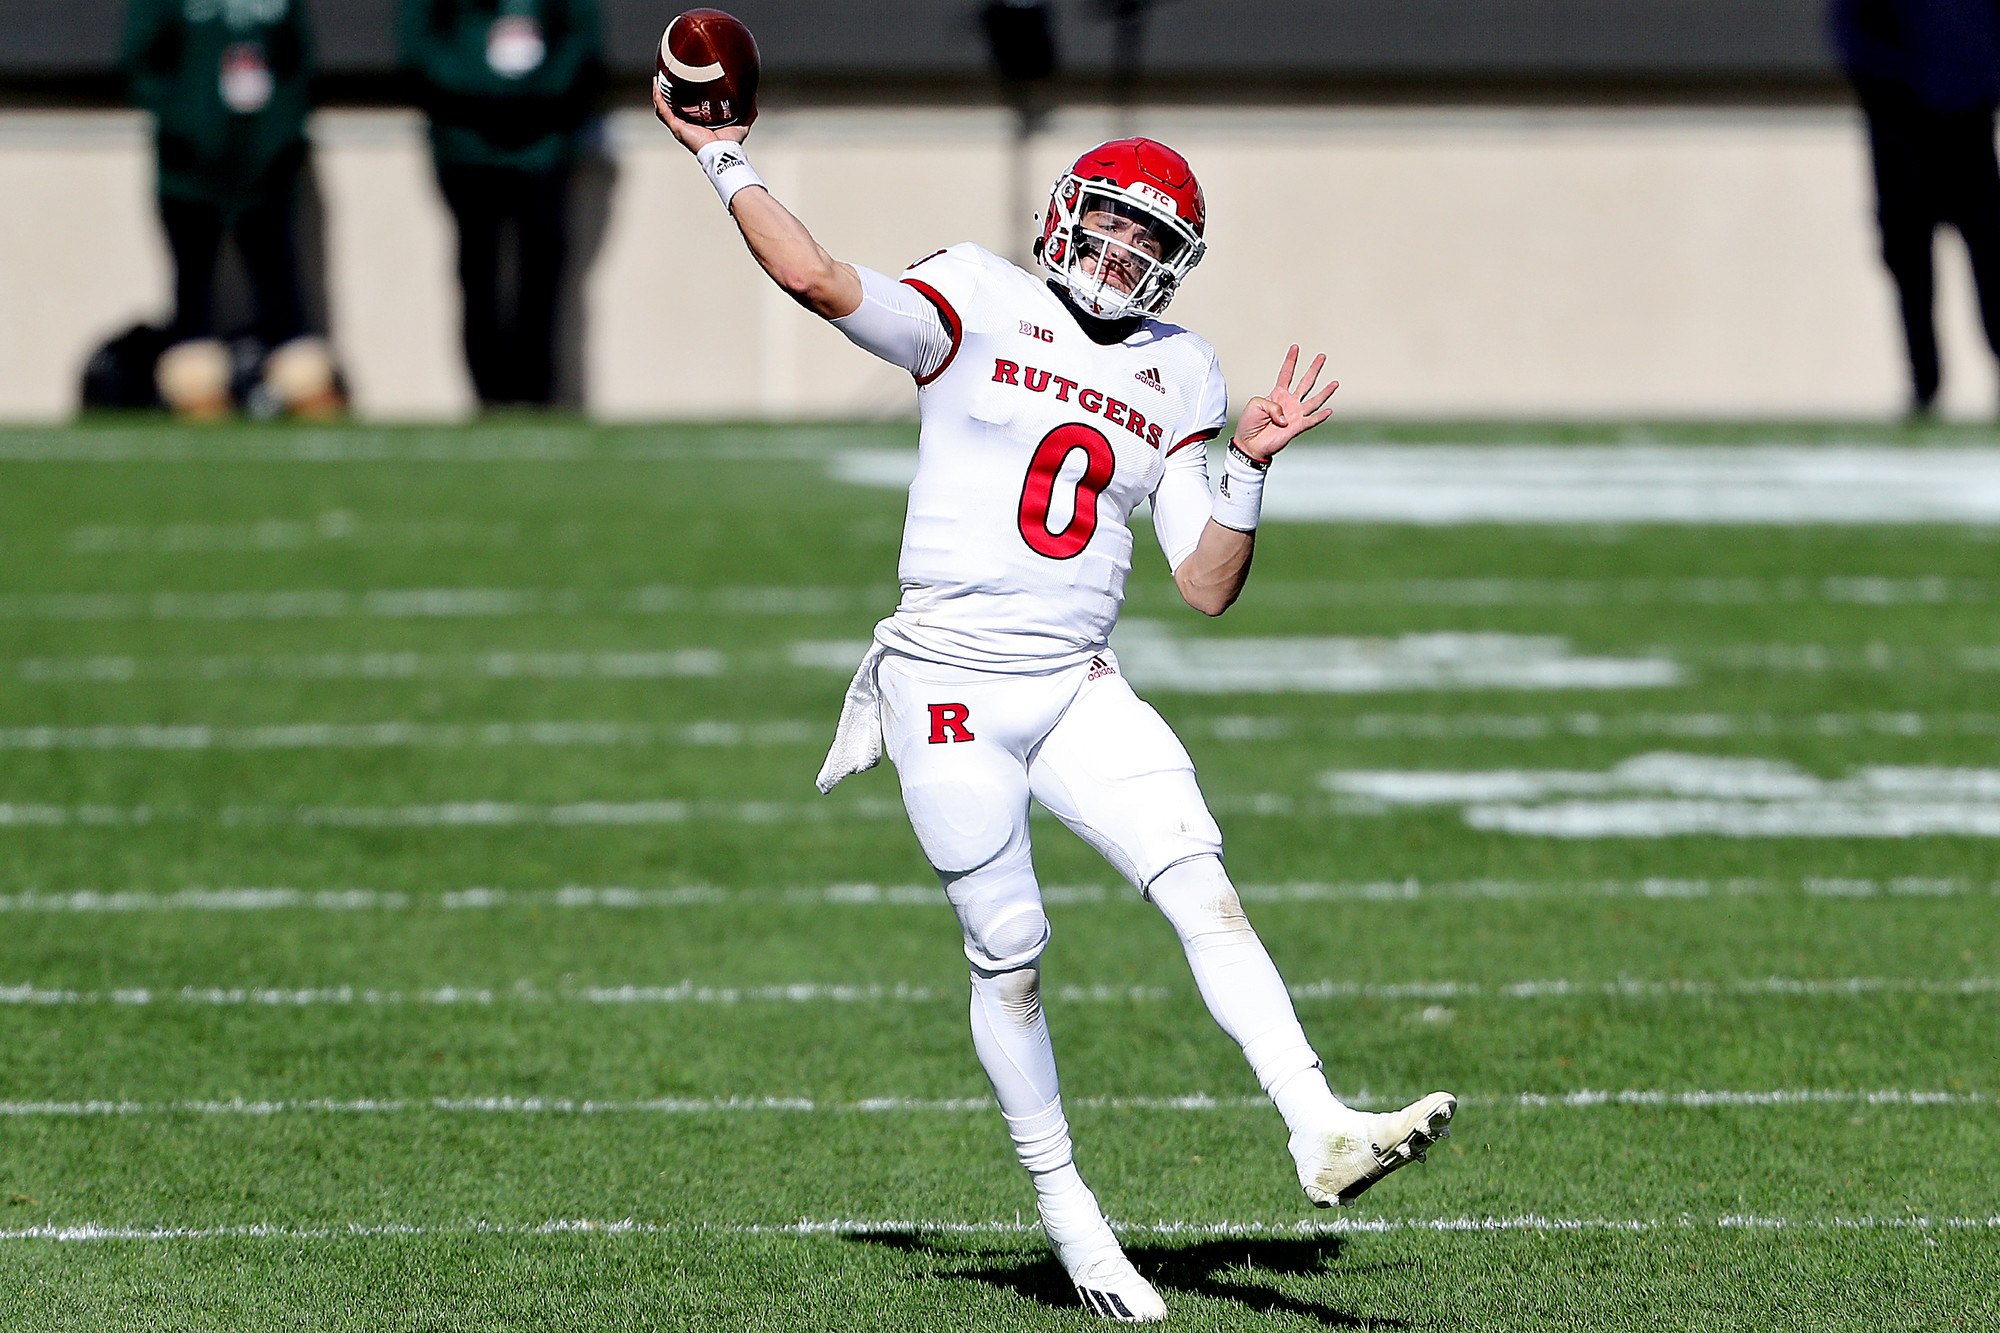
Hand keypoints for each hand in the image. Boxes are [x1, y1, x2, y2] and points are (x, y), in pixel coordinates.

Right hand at [653, 79, 750, 152]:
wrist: (723, 152)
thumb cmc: (730, 143)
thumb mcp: (741, 123)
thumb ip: (748, 110)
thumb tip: (753, 95)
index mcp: (698, 124)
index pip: (688, 109)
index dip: (684, 98)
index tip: (684, 83)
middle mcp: (687, 125)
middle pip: (673, 108)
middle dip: (668, 94)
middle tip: (667, 78)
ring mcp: (680, 126)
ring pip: (663, 108)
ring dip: (659, 94)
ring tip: (658, 79)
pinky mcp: (677, 127)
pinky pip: (663, 110)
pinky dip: (658, 98)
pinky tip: (657, 85)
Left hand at [1234, 345, 1337, 461]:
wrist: (1250, 444)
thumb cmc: (1250, 424)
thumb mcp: (1256, 404)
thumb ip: (1272, 404)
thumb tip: (1286, 417)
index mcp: (1277, 394)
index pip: (1286, 373)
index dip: (1291, 360)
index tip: (1295, 347)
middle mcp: (1289, 402)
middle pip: (1305, 382)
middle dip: (1313, 369)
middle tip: (1322, 356)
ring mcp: (1295, 414)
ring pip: (1314, 400)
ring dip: (1325, 392)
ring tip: (1335, 383)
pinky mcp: (1297, 427)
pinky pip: (1311, 420)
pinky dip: (1320, 417)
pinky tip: (1329, 411)